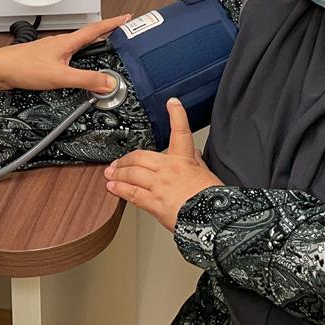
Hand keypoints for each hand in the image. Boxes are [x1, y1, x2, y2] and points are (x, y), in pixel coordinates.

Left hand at [0, 14, 132, 95]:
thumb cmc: (22, 67)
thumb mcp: (60, 76)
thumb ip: (85, 79)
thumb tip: (107, 82)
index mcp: (67, 42)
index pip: (96, 29)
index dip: (113, 23)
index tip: (127, 18)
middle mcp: (60, 43)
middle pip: (88, 36)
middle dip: (105, 33)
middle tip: (118, 31)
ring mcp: (51, 50)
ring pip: (76, 46)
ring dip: (90, 45)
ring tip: (101, 47)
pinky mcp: (43, 60)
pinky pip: (66, 56)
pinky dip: (77, 58)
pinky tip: (74, 66)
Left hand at [104, 98, 222, 230]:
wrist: (214, 221)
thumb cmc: (213, 202)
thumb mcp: (207, 176)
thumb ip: (196, 162)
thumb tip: (195, 152)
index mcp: (185, 160)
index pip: (181, 131)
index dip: (177, 114)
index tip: (172, 102)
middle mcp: (169, 168)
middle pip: (140, 156)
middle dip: (125, 160)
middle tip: (116, 163)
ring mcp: (159, 184)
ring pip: (131, 173)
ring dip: (118, 173)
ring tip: (110, 174)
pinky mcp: (153, 202)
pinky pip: (131, 193)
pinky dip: (119, 189)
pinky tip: (112, 187)